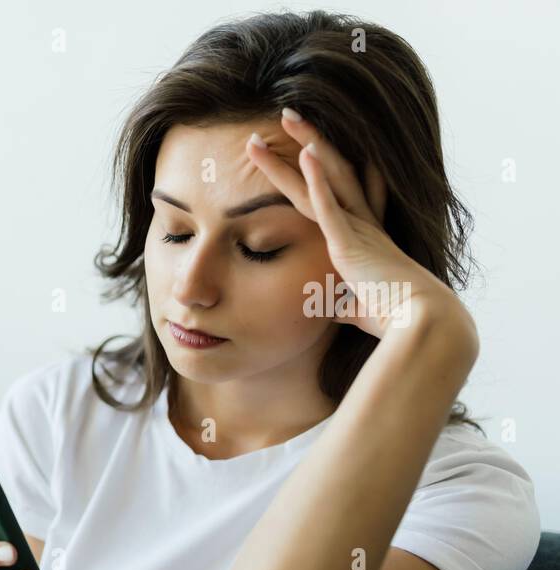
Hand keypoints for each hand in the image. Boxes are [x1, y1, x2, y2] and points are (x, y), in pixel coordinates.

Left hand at [246, 107, 471, 340]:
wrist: (418, 321)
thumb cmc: (390, 316)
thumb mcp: (355, 306)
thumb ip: (340, 300)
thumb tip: (330, 307)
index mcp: (364, 235)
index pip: (340, 191)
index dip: (324, 166)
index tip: (312, 143)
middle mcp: (362, 222)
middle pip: (331, 169)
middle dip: (309, 139)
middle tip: (287, 113)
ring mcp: (356, 228)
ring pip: (326, 176)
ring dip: (305, 144)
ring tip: (285, 115)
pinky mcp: (349, 243)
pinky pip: (329, 206)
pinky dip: (316, 180)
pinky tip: (303, 154)